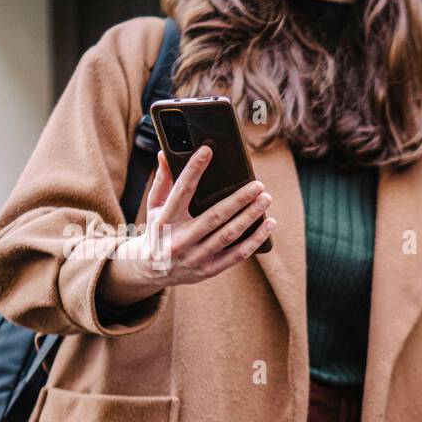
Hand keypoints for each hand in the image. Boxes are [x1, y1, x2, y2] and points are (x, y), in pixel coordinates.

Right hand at [97, 146, 275, 308]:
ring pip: (229, 235)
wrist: (152, 270)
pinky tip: (269, 224)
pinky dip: (255, 239)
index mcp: (165, 221)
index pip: (181, 190)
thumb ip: (162, 182)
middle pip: (214, 216)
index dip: (194, 169)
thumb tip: (164, 153)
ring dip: (250, 216)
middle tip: (257, 185)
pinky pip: (237, 255)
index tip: (207, 151)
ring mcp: (196, 257)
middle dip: (239, 199)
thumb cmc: (158, 231)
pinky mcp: (209, 269)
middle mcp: (181, 240)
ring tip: (265, 199)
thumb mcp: (154, 207)